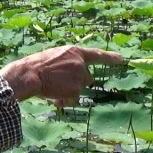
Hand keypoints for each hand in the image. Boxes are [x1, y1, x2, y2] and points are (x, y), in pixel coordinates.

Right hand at [0, 45, 123, 105]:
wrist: (30, 74)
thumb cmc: (36, 65)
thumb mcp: (54, 58)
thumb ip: (67, 64)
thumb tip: (70, 78)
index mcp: (74, 52)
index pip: (97, 55)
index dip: (110, 58)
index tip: (122, 60)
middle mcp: (80, 63)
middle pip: (87, 78)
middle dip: (76, 84)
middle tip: (58, 84)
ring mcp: (79, 76)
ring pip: (78, 90)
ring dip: (67, 92)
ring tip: (52, 89)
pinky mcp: (76, 89)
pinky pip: (72, 100)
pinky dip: (63, 101)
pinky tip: (53, 96)